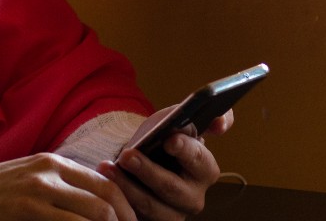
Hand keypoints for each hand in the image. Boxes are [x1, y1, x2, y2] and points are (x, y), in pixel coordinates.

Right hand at [0, 153, 136, 220]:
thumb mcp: (23, 181)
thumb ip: (55, 188)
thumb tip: (91, 205)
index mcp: (52, 162)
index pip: (107, 184)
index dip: (127, 211)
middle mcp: (50, 170)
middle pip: (109, 200)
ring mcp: (38, 189)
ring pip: (96, 214)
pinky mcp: (25, 209)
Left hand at [96, 107, 232, 220]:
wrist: (139, 158)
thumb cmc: (161, 139)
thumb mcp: (179, 120)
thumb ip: (207, 115)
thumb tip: (221, 122)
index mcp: (205, 170)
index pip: (200, 160)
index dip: (185, 150)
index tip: (170, 140)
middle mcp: (193, 197)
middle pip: (172, 188)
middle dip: (148, 171)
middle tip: (127, 155)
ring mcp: (171, 214)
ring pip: (151, 206)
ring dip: (127, 187)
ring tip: (108, 168)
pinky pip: (134, 217)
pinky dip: (118, 200)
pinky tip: (105, 182)